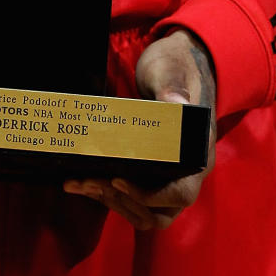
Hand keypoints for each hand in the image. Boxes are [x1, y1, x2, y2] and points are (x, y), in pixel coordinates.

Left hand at [63, 28, 215, 230]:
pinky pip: (131, 195)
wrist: (176, 64)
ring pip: (142, 210)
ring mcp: (168, 175)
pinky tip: (81, 181)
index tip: (118, 179)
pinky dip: (107, 192)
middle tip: (89, 181)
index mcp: (197, 153)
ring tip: (78, 183)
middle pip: (158, 211)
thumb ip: (172, 86)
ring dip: (110, 199)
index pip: (180, 193)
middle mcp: (186, 172)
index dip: (149, 195)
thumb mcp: (172, 71)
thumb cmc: (177, 65)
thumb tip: (175, 104)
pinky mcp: (150, 171)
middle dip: (120, 199)